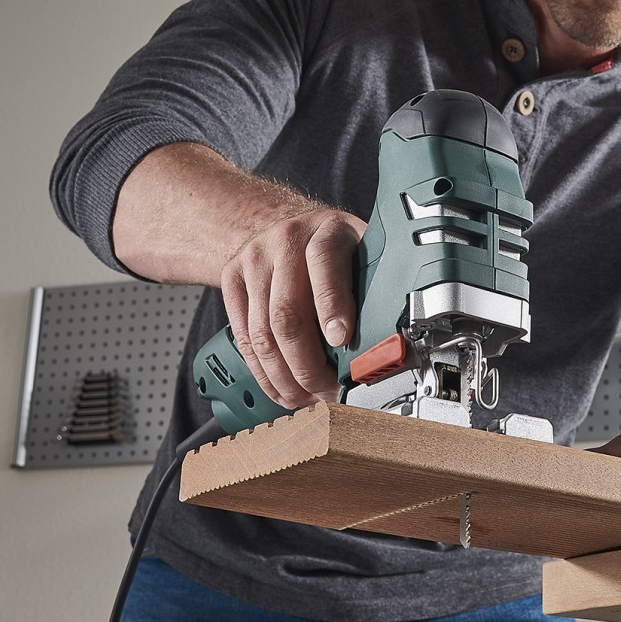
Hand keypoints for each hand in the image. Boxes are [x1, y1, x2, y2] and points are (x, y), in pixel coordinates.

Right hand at [220, 207, 365, 408]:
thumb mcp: (361, 250)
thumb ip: (374, 285)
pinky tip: (280, 388)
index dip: (332, 307)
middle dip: (307, 365)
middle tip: (327, 390)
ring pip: (261, 333)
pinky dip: (262, 372)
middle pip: (287, 313)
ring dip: (284, 377)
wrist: (285, 223)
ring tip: (306, 399)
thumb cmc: (333, 245)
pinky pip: (242, 336)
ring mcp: (253, 259)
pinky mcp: (230, 278)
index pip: (325, 265)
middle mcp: (285, 241)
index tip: (342, 341)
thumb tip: (390, 341)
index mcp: (327, 231)